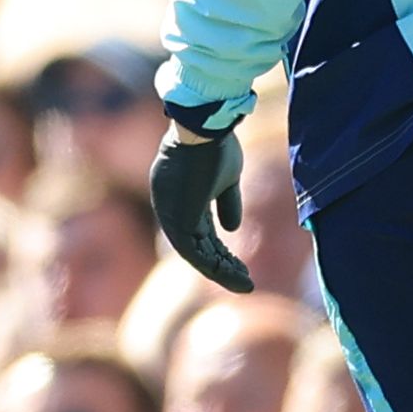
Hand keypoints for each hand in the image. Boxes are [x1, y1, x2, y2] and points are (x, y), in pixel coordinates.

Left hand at [150, 121, 252, 292]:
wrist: (205, 128)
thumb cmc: (216, 145)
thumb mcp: (227, 179)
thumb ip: (227, 204)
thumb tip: (232, 229)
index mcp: (176, 196)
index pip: (196, 230)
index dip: (218, 249)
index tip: (238, 263)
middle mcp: (167, 207)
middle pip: (194, 245)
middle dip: (221, 265)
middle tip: (244, 280)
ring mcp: (169, 213)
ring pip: (195, 253)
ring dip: (221, 270)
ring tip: (245, 284)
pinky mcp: (177, 217)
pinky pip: (195, 251)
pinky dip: (215, 265)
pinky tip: (235, 274)